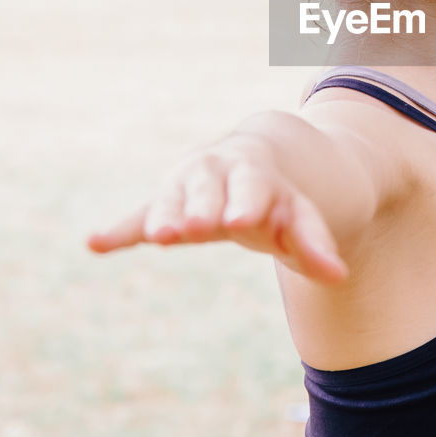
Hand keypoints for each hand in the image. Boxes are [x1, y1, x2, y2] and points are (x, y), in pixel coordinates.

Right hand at [86, 147, 349, 285]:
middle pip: (208, 187)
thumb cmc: (276, 200)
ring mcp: (186, 186)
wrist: (252, 160)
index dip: (247, 201)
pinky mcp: (162, 205)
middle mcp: (217, 172)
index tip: (241, 219)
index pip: (253, 185)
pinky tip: (96, 244)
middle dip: (201, 206)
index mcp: (255, 172)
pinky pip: (139, 217)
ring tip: (157, 236)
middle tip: (194, 229)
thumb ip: (316, 244)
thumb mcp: (299, 218)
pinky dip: (120, 230)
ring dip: (163, 216)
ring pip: (172, 197)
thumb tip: (338, 276)